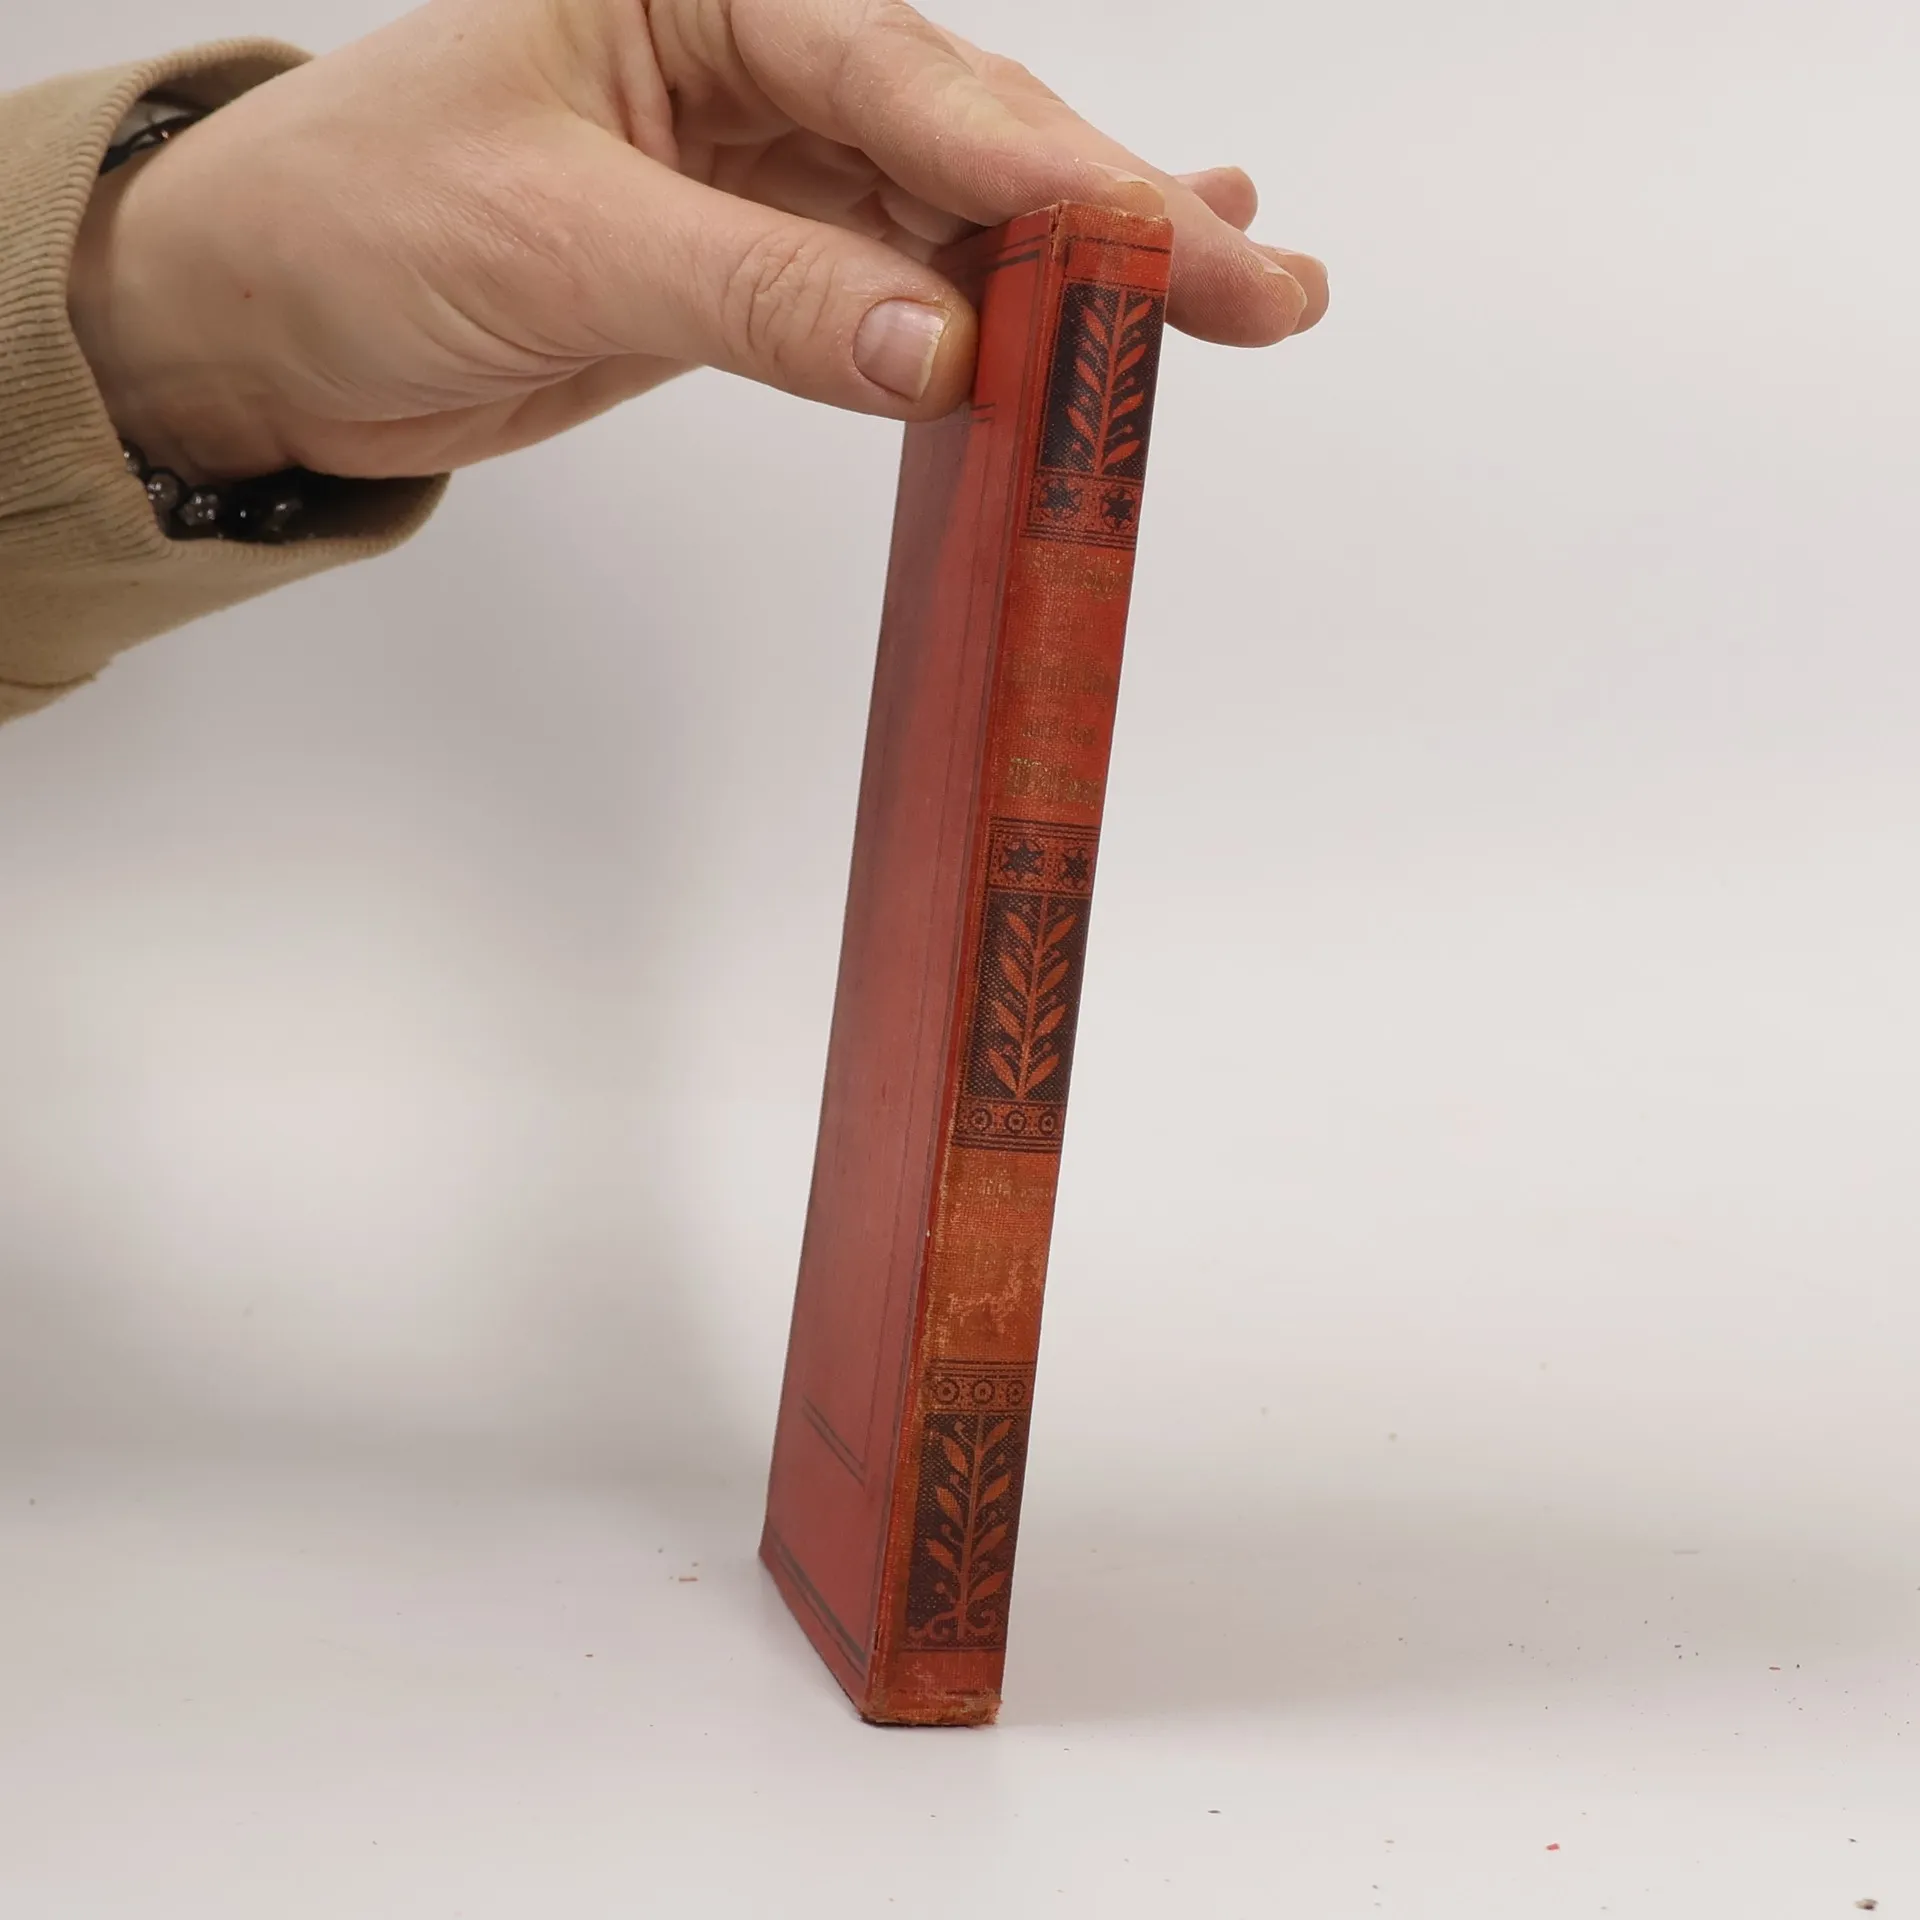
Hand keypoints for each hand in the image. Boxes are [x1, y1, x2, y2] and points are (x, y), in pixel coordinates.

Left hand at [68, 0, 1328, 481]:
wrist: (269, 317)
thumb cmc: (357, 220)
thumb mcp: (553, 243)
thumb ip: (755, 290)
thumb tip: (941, 346)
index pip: (912, 80)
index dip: (1057, 179)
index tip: (1174, 257)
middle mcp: (752, 53)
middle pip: (971, 134)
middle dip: (1119, 217)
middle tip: (1265, 288)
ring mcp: (766, 159)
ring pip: (957, 210)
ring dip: (1086, 267)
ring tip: (1233, 298)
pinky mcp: (761, 257)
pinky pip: (903, 282)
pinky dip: (995, 309)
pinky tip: (1092, 309)